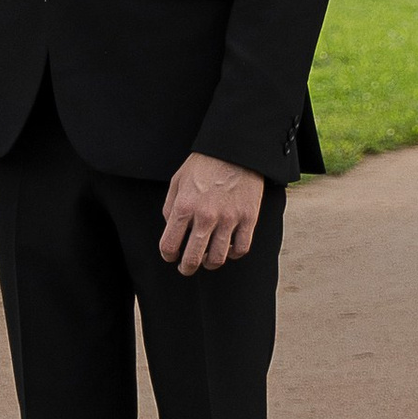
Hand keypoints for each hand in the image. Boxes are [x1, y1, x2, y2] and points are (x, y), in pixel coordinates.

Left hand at [159, 151, 264, 274]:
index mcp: (184, 206)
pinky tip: (228, 249)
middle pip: (193, 259)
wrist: (234, 150)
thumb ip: (170, 208)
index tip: (170, 256)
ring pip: (218, 258)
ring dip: (209, 263)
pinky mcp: (248, 219)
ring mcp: (229, 219)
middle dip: (186, 268)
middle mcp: (206, 216)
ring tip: (207, 259)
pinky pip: (241, 249)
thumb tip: (170, 230)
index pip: (170, 245)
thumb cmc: (204, 164)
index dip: (168, 255)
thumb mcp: (177, 181)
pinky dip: (233, 254)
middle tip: (185, 268)